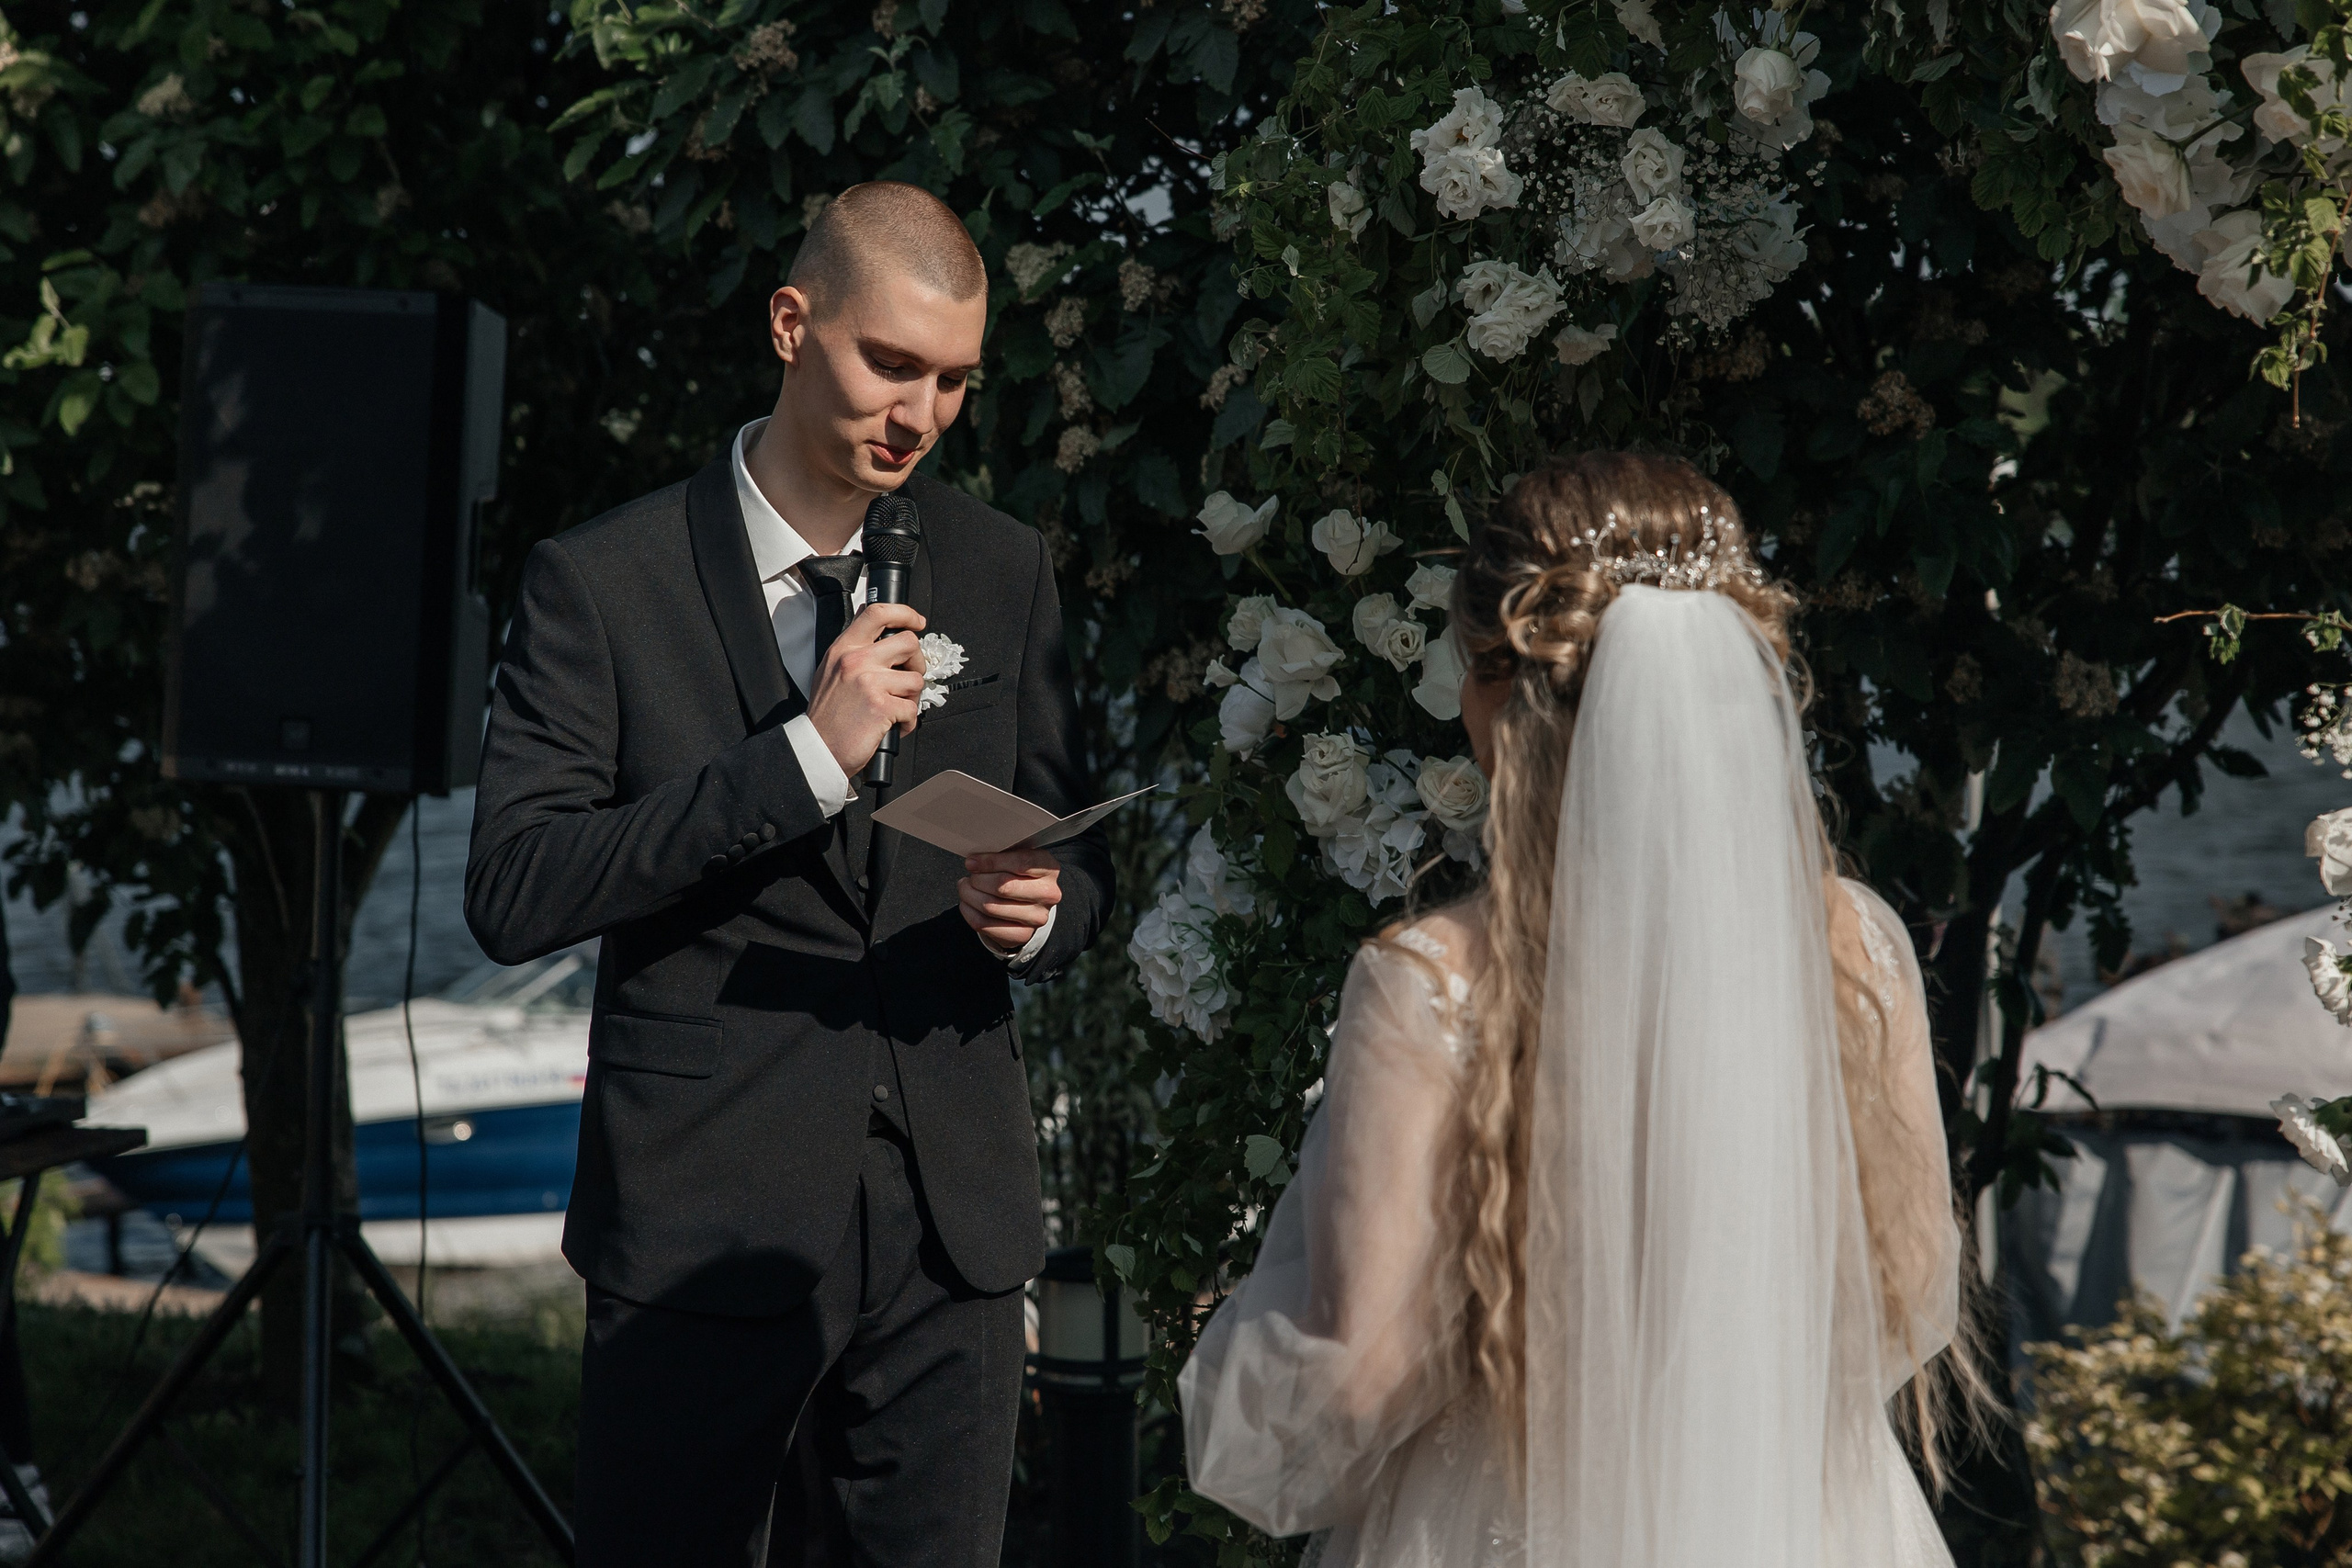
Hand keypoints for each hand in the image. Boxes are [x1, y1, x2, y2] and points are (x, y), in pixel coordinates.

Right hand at [807, 601, 927, 773]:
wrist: (819, 748)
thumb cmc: (828, 715)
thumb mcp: (831, 670)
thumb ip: (853, 648)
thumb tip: (873, 624)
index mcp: (844, 649)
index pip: (878, 613)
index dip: (905, 613)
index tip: (917, 621)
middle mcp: (856, 661)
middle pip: (909, 642)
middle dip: (918, 661)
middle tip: (909, 676)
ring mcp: (870, 682)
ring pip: (916, 678)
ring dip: (912, 697)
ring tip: (895, 707)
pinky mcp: (882, 706)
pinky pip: (912, 708)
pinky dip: (908, 721)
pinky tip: (893, 725)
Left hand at [959, 849, 1061, 955]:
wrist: (1029, 904)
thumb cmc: (1019, 875)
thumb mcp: (1017, 858)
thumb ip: (1001, 854)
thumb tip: (974, 861)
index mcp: (1049, 869)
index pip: (1020, 863)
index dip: (991, 862)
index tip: (972, 862)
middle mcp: (1047, 894)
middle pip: (1003, 887)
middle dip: (978, 880)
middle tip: (970, 876)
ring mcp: (1036, 917)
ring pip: (990, 907)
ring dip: (969, 895)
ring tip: (966, 888)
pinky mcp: (1022, 934)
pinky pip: (984, 924)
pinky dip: (969, 912)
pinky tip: (968, 903)